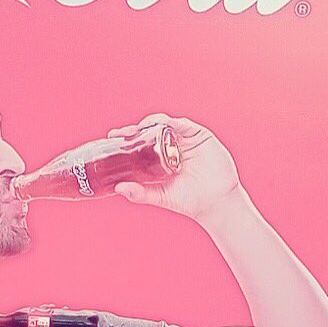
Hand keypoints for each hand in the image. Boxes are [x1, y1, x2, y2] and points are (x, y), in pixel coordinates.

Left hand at [108, 114, 239, 220]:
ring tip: (140, 128)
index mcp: (159, 158)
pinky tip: (162, 125)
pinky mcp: (199, 136)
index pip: (139, 143)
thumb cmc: (188, 200)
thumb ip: (140, 193)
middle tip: (122, 133)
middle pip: (149, 131)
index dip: (126, 137)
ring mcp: (184, 140)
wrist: (216, 203)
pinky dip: (172, 122)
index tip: (111, 136)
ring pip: (165, 124)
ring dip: (151, 122)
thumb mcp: (160, 196)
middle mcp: (170, 146)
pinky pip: (184, 125)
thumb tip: (118, 188)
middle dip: (135, 129)